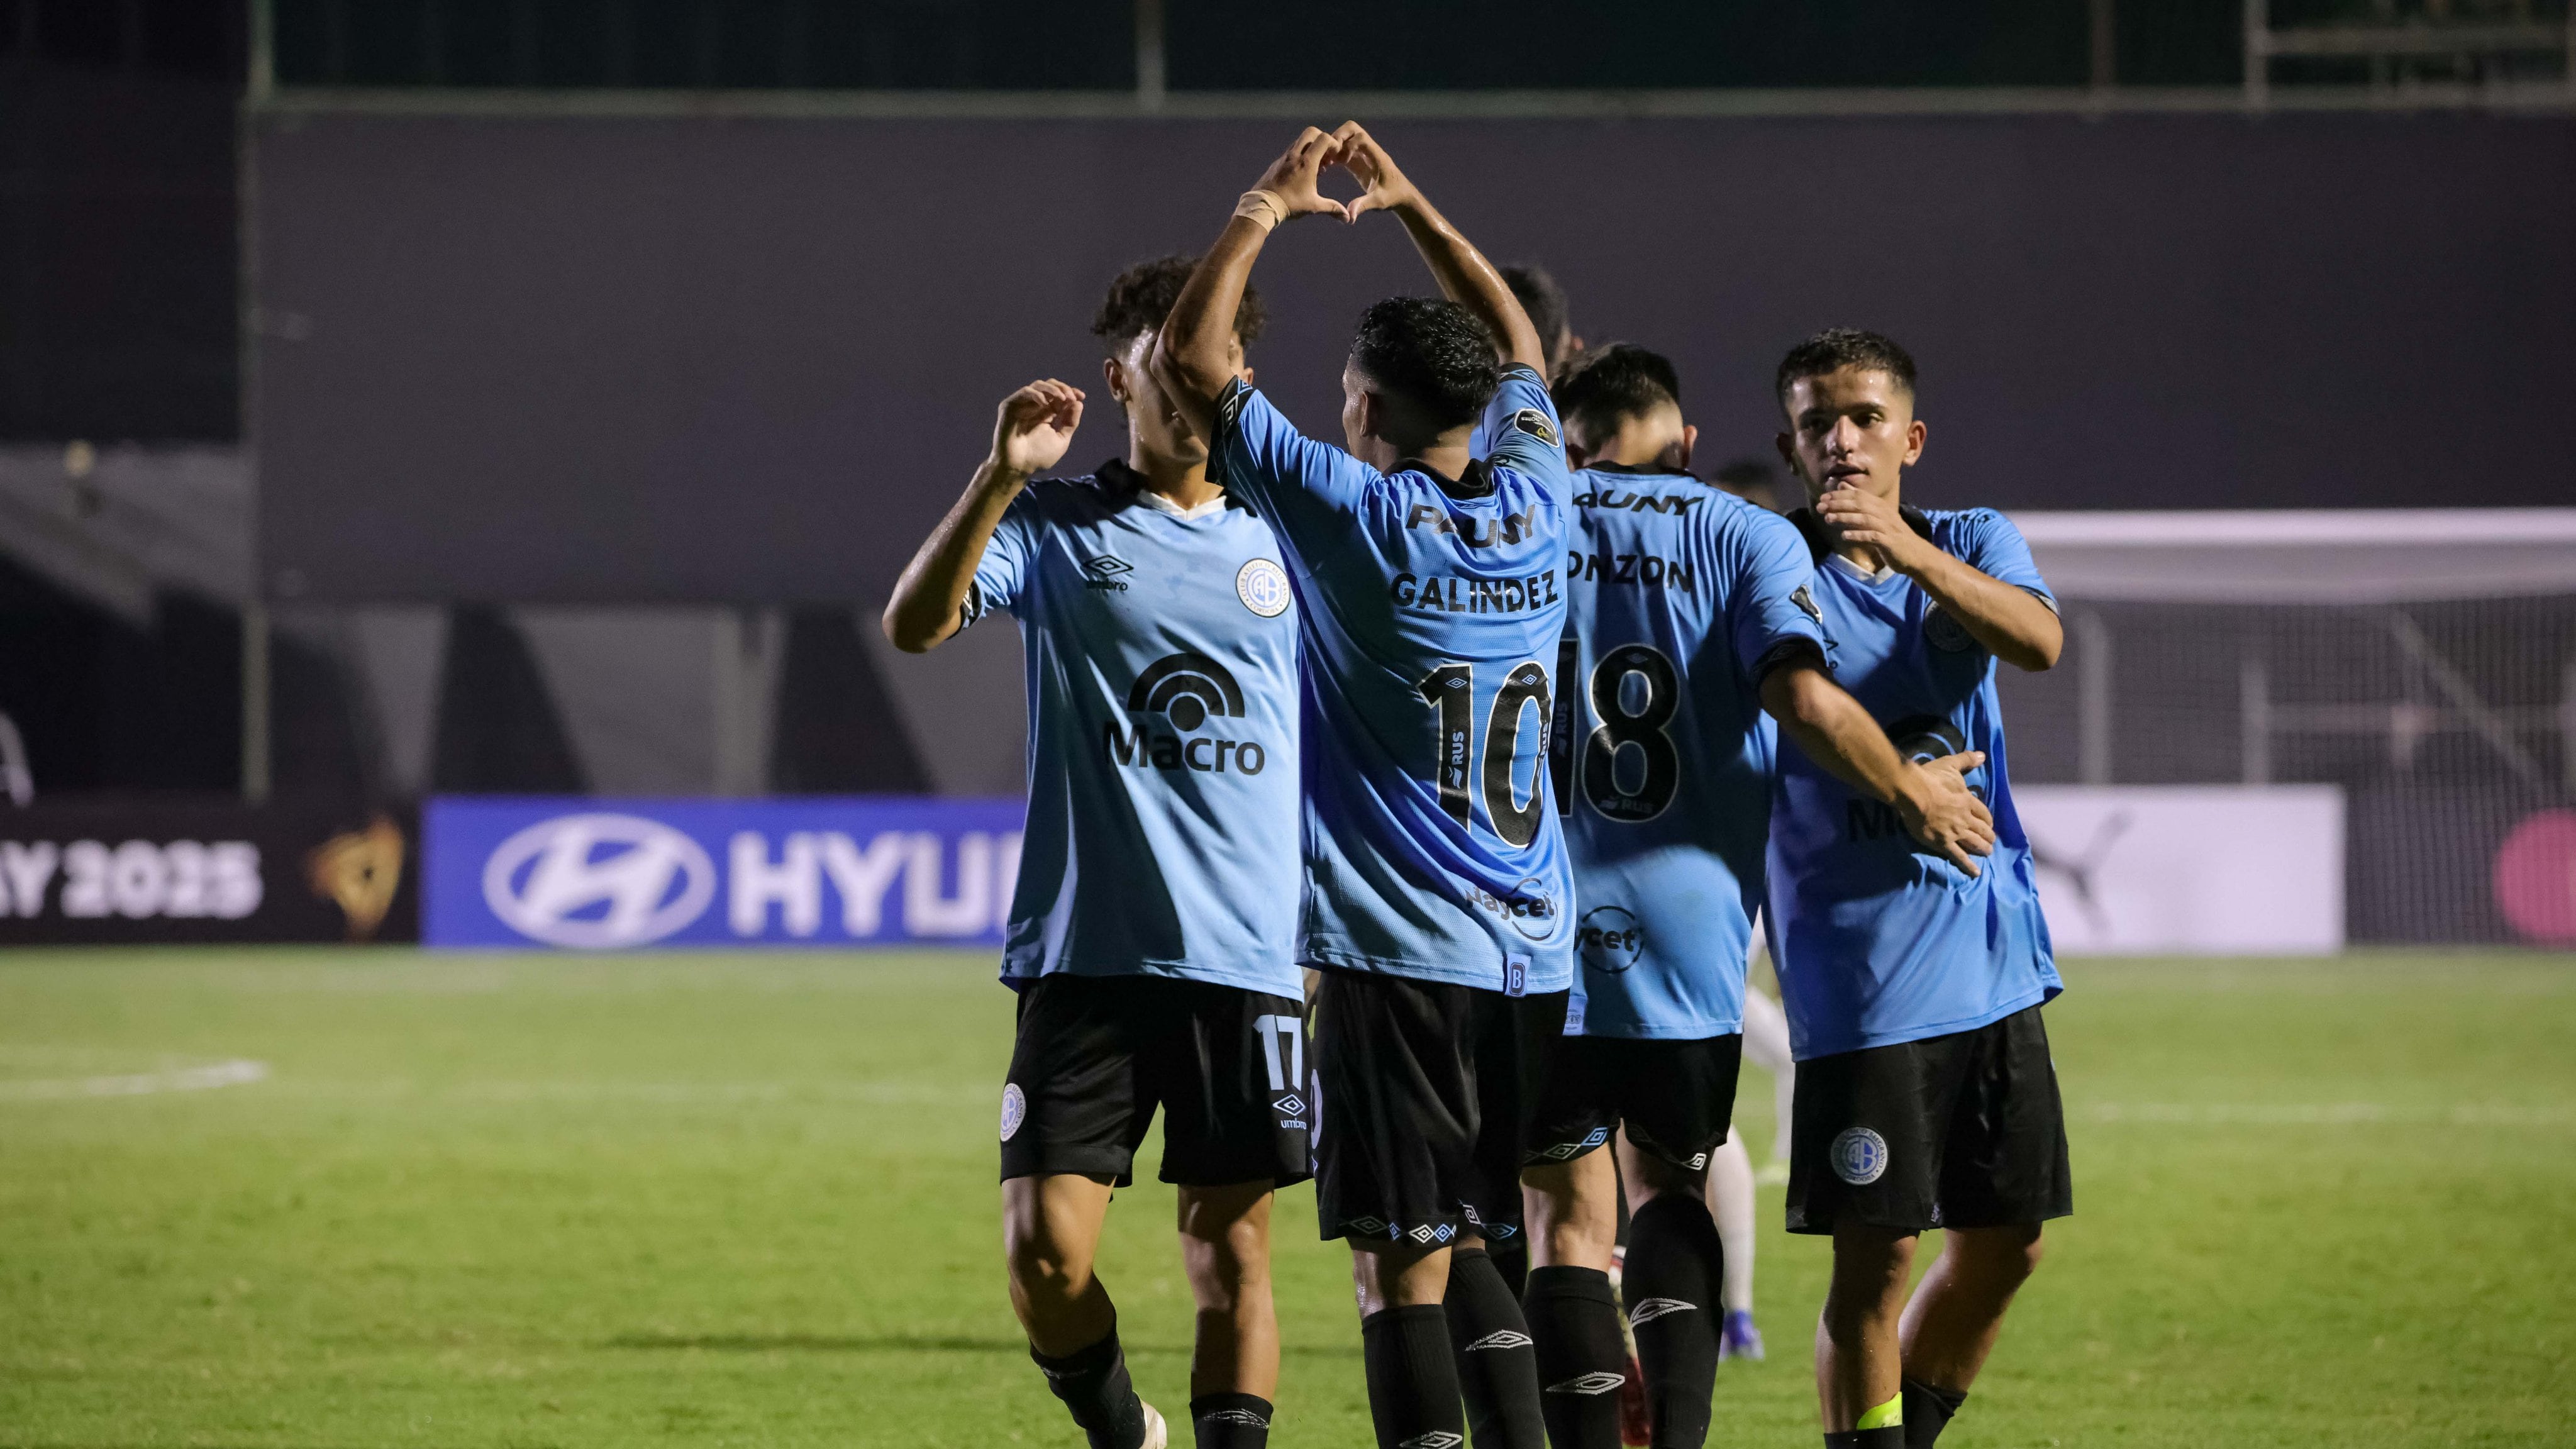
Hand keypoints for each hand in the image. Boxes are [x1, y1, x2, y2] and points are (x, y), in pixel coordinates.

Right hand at [990, 380, 1082, 477]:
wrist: (1018, 467)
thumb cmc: (1038, 457)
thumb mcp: (1061, 439)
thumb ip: (1070, 422)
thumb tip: (1079, 403)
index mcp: (1046, 413)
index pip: (1059, 395)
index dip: (1071, 392)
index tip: (1081, 396)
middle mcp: (1035, 406)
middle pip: (1049, 386)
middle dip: (1063, 388)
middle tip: (1072, 397)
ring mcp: (1022, 404)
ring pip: (1038, 385)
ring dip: (1052, 389)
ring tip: (1063, 398)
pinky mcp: (1010, 405)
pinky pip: (1025, 392)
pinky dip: (1037, 395)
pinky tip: (1045, 404)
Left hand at [1253, 127, 1355, 222]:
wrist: (1262, 206)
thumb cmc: (1289, 205)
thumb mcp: (1313, 206)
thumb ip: (1332, 208)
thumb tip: (1347, 218)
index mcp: (1306, 163)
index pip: (1323, 138)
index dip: (1333, 143)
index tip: (1335, 156)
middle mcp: (1295, 155)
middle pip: (1310, 132)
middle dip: (1321, 139)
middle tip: (1326, 155)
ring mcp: (1284, 157)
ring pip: (1300, 140)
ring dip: (1310, 147)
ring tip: (1316, 166)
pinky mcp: (1277, 162)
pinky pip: (1291, 151)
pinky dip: (1300, 155)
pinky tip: (1302, 172)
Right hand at [1329, 121, 1421, 221]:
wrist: (1402, 197)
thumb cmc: (1393, 198)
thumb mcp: (1378, 202)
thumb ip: (1364, 205)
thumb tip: (1350, 216)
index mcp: (1377, 156)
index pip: (1361, 137)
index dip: (1348, 145)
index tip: (1342, 162)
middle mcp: (1370, 151)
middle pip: (1352, 129)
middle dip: (1338, 137)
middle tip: (1329, 155)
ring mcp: (1364, 155)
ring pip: (1347, 136)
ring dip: (1334, 145)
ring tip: (1326, 162)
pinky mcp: (1359, 162)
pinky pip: (1345, 150)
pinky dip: (1335, 154)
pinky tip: (1327, 167)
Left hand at [1814, 484, 1935, 574]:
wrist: (1916, 554)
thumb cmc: (1893, 535)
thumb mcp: (1877, 517)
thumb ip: (1860, 502)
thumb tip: (1843, 486)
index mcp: (1881, 506)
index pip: (1859, 496)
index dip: (1840, 495)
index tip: (1823, 498)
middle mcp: (1884, 513)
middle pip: (1860, 504)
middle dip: (1838, 504)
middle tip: (1820, 506)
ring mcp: (1887, 527)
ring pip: (1864, 518)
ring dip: (1845, 518)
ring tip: (1828, 519)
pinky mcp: (1889, 541)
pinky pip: (1872, 536)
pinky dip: (1858, 535)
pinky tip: (1845, 536)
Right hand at [1894, 751, 1994, 874]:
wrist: (1914, 793)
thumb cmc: (1931, 778)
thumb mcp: (1951, 765)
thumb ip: (1967, 760)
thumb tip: (1983, 754)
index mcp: (1967, 801)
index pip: (1983, 813)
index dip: (1987, 819)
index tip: (1988, 823)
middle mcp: (1965, 819)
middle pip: (1982, 830)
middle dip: (1988, 836)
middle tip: (1991, 841)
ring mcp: (1955, 832)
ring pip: (1974, 843)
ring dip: (1983, 848)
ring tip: (1988, 852)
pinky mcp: (1943, 843)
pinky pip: (1959, 857)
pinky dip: (1968, 866)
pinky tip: (1976, 873)